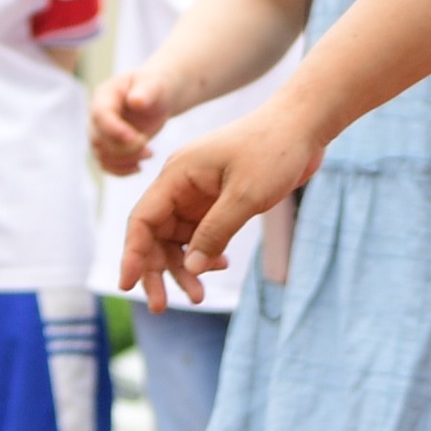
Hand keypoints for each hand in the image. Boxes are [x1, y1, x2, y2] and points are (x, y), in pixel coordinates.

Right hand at [89, 66, 167, 178]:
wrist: (158, 97)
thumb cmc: (156, 86)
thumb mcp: (155, 84)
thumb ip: (146, 91)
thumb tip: (136, 101)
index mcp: (104, 95)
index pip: (100, 115)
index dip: (115, 130)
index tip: (138, 138)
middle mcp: (96, 115)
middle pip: (99, 139)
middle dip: (125, 148)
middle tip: (150, 149)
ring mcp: (100, 132)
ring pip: (101, 155)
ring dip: (126, 160)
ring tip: (150, 153)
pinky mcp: (107, 146)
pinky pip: (106, 164)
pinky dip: (121, 170)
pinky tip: (139, 167)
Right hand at [120, 98, 321, 303]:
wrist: (303, 126)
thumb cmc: (274, 150)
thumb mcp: (245, 195)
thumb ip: (215, 233)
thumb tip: (192, 270)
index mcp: (177, 175)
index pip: (142, 220)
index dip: (132, 254)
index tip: (126, 284)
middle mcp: (181, 185)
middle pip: (156, 235)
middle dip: (157, 270)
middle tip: (160, 305)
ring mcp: (199, 194)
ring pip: (179, 239)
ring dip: (185, 267)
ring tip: (198, 296)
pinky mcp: (218, 200)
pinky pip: (201, 234)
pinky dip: (206, 253)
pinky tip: (220, 265)